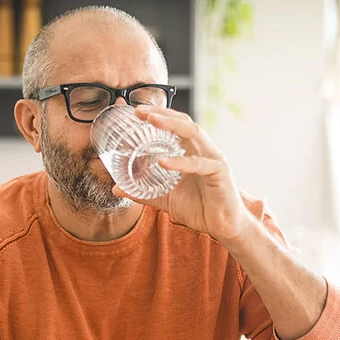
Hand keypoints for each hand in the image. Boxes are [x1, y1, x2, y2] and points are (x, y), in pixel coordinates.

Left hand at [112, 106, 250, 242]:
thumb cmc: (200, 209)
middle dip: (161, 113)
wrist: (224, 228)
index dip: (156, 115)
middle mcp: (203, 150)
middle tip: (138, 110)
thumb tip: (116, 188)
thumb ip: (143, 193)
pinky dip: (180, 162)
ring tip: (151, 120)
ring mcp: (213, 159)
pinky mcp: (220, 172)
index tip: (133, 111)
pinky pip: (199, 164)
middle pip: (183, 122)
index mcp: (192, 152)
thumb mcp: (166, 199)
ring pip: (193, 133)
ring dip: (171, 124)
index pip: (174, 126)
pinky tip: (162, 162)